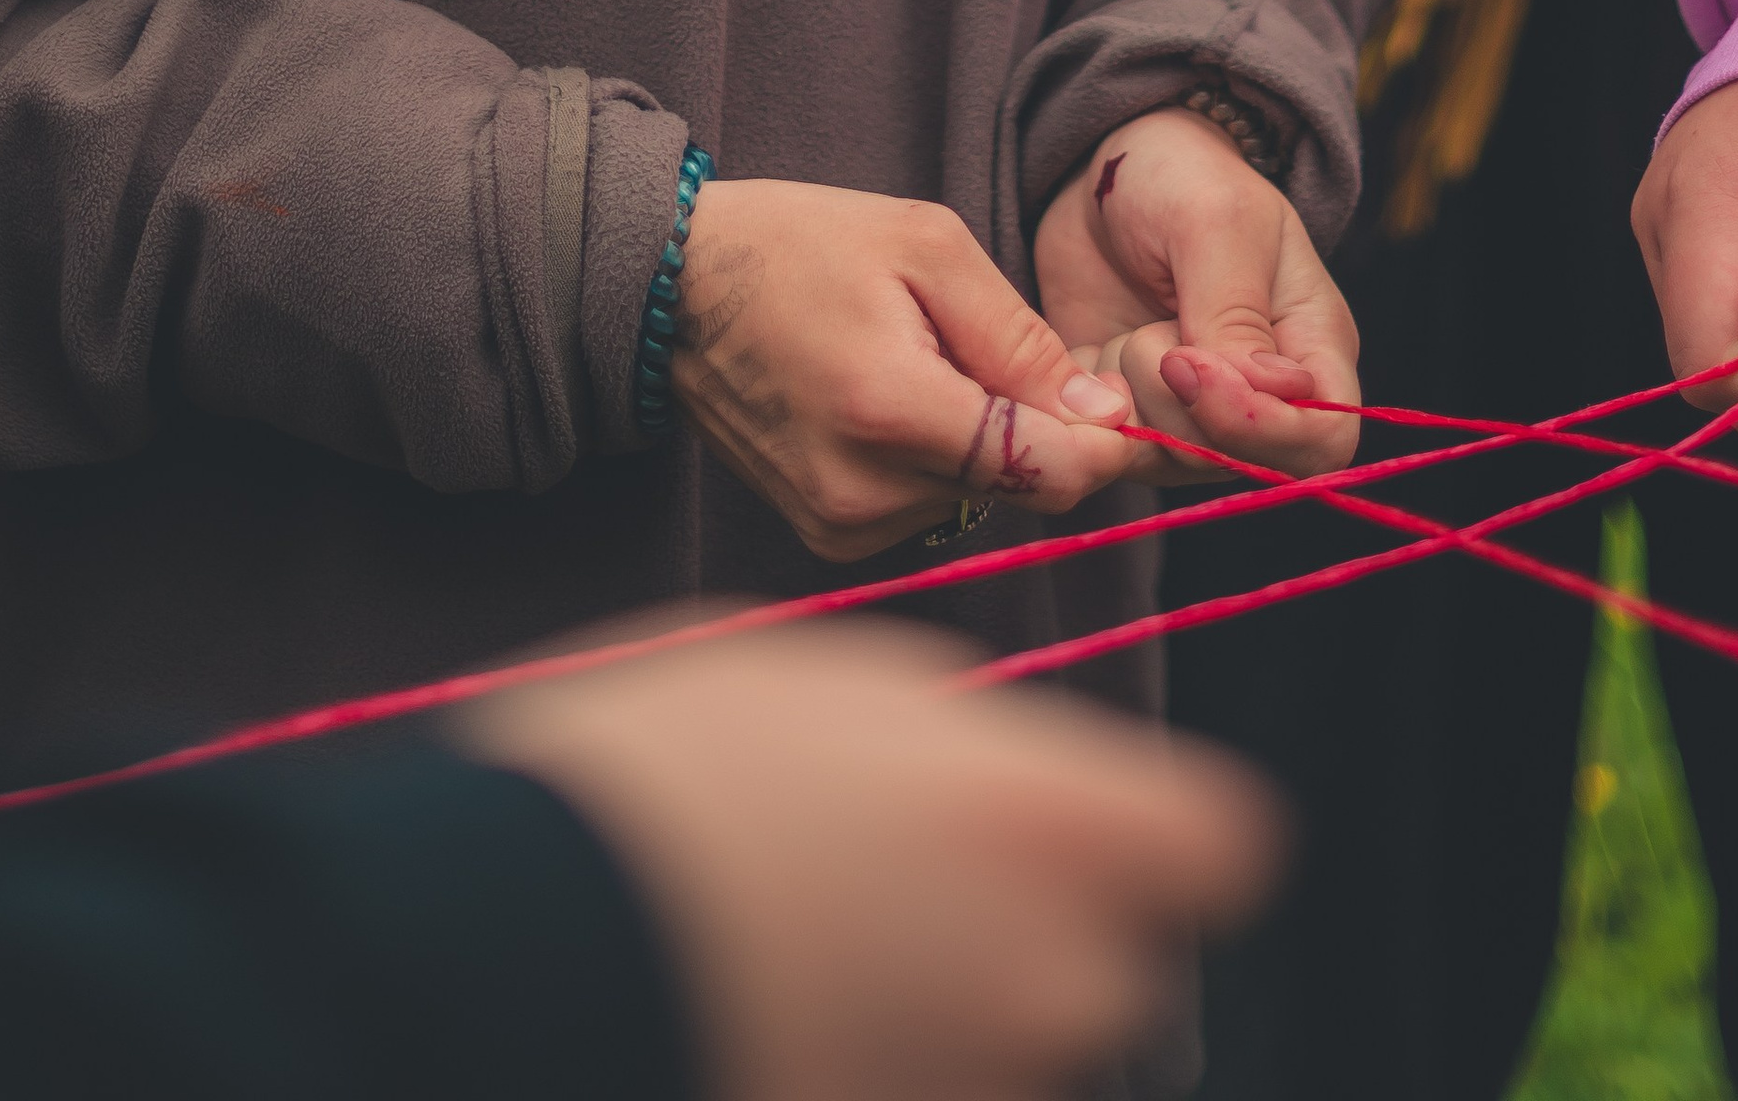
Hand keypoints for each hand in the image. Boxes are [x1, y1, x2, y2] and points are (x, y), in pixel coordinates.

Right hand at [463, 624, 1283, 1100]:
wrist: (518, 947)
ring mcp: (978, 1093)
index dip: (1158, 832)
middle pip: (1117, 959)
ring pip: (1019, 1044)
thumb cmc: (666, 778)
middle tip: (898, 884)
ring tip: (809, 949)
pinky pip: (927, 1093)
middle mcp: (1050, 979)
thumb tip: (982, 763)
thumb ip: (950, 730)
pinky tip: (777, 1016)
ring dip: (951, 1005)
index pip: (1218, 846)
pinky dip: (883, 1066)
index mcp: (1047, 825)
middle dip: (1036, 927)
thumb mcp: (824, 678)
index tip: (1086, 823)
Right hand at [669, 180, 1134, 560]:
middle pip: (1017, 487)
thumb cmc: (802, 246)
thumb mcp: (926, 246)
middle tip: (975, 344)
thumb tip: (1102, 417)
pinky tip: (888, 397)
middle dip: (1031, 425)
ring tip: (918, 361)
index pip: (1042, 470)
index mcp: (888, 409)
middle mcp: (862, 492)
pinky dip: (934, 458)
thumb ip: (1020, 338)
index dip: (1100, 443)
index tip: (1118, 404)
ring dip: (980, 440)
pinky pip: (928, 505)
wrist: (674, 287)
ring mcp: (838, 525)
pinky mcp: (828, 536)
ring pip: (978, 499)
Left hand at [1034, 106, 1361, 483]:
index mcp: (1309, 344)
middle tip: (1147, 337)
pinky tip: (1088, 361)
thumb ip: (1235, 309)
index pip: (1322, 439)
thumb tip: (1264, 390)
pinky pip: (1114, 454)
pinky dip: (1091, 416)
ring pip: (1175, 462)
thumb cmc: (1180, 177)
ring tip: (1124, 336)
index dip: (1260, 427)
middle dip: (1182, 407)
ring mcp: (1193, 412)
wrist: (1102, 173)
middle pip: (1242, 461)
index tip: (1190, 365)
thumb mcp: (1216, 220)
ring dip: (1135, 403)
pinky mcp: (1131, 413)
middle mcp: (1259, 395)